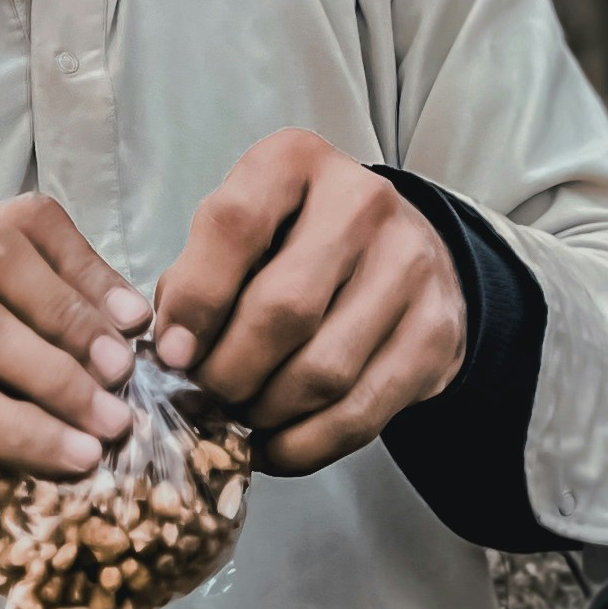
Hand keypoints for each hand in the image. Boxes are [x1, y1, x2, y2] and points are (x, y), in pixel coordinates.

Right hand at [0, 195, 147, 567]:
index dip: (86, 265)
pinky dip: (25, 430)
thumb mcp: (7, 371)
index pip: (22, 222)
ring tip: (110, 423)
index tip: (137, 320)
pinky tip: (70, 457)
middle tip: (123, 370)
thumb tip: (137, 341)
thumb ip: (51, 341)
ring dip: (56, 377)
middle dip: (69, 312)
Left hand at [154, 132, 466, 475]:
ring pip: (322, 371)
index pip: (233, 224)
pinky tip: (277, 446)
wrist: (409, 255)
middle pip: (283, 308)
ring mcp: (410, 266)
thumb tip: (172, 351)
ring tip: (240, 418)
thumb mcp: (246, 232)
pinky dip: (306, 445)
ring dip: (266, 413)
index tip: (170, 353)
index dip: (194, 300)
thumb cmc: (299, 244)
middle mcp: (362, 202)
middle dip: (228, 372)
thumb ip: (199, 275)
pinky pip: (361, 412)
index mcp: (295, 161)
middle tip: (206, 395)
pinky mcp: (437, 331)